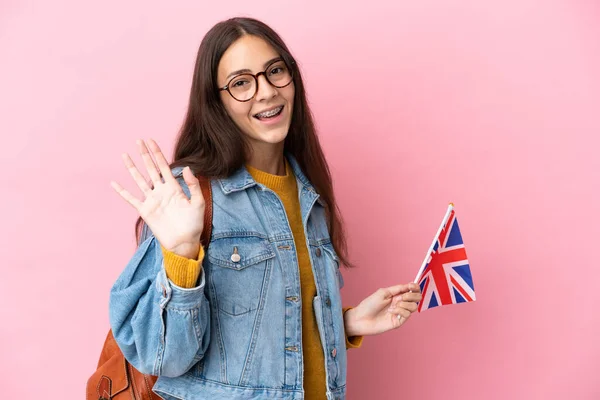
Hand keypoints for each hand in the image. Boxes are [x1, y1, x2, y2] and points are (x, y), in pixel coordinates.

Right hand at [110, 139, 204, 257]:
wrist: (185, 242)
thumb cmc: (194, 224)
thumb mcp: (198, 203)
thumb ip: (193, 185)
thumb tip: (187, 167)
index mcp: (174, 188)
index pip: (164, 166)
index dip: (157, 153)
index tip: (151, 141)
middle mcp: (161, 191)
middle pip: (150, 169)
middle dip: (144, 155)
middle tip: (138, 140)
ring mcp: (152, 200)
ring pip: (139, 180)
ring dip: (132, 168)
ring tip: (125, 155)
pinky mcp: (145, 211)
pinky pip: (131, 199)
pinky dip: (122, 192)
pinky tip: (114, 183)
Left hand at [344, 283, 421, 336]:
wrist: (361, 318)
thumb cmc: (369, 304)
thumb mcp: (383, 292)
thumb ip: (397, 289)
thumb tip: (409, 285)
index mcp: (397, 295)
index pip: (412, 290)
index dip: (415, 287)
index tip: (411, 286)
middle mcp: (400, 303)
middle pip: (417, 298)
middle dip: (412, 295)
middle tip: (402, 297)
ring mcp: (400, 313)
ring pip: (414, 306)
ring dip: (405, 304)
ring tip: (394, 305)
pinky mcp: (398, 321)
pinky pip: (406, 314)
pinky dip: (400, 311)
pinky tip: (390, 311)